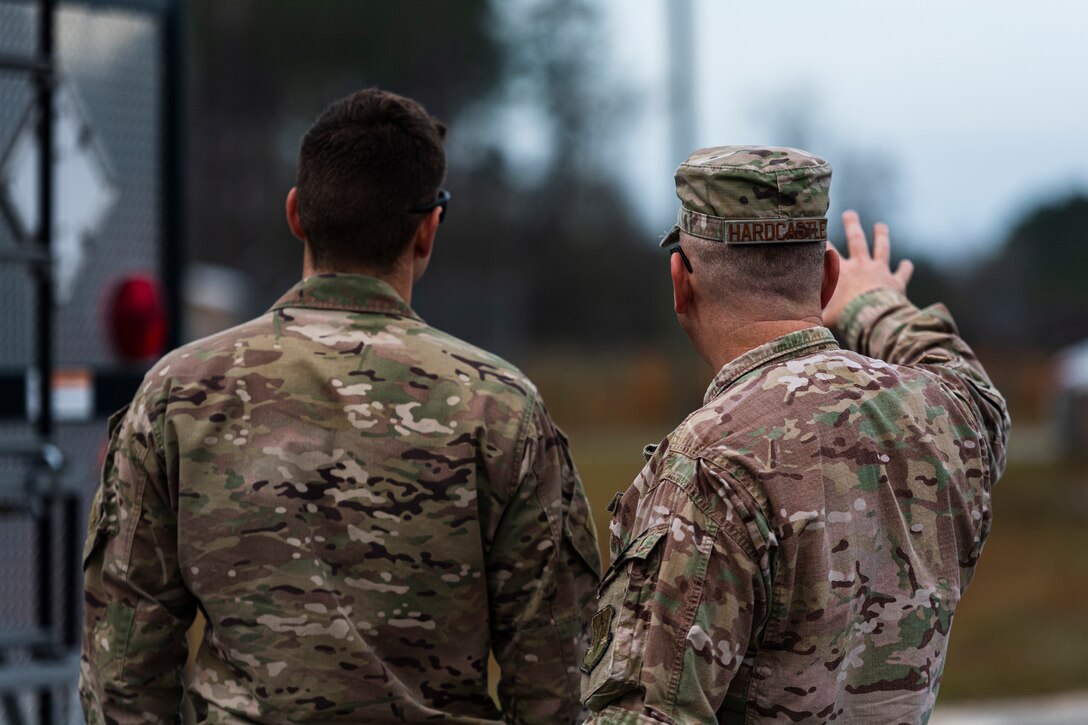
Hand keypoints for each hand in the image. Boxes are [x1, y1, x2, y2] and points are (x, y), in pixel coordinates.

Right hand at [822, 210, 913, 326]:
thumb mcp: (824, 316)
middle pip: (856, 240)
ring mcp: (880, 271)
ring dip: (881, 236)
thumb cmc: (846, 317)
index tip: (817, 229)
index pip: (828, 251)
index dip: (821, 239)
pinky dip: (905, 268)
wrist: (874, 320)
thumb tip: (796, 319)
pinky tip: (907, 264)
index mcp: (841, 271)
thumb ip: (812, 314)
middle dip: (852, 225)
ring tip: (880, 226)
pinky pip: (902, 273)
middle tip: (850, 214)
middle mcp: (861, 266)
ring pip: (881, 248)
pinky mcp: (895, 282)